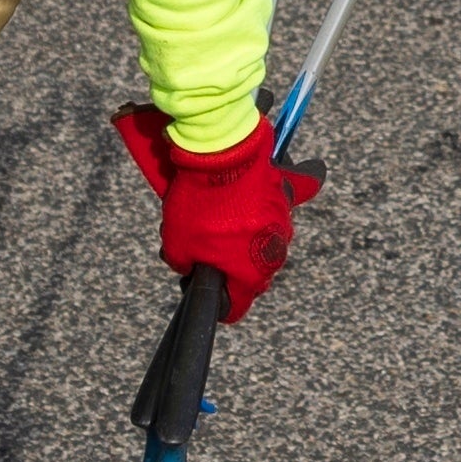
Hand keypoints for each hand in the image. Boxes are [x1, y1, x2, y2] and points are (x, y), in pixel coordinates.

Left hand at [116, 105, 310, 325]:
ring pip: (260, 242)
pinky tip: (255, 199)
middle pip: (250, 274)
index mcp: (250, 276)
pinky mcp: (284, 197)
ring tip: (216, 217)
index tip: (203, 292)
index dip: (217, 305)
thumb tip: (190, 263)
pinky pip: (273, 209)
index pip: (236, 308)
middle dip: (229, 266)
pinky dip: (261, 208)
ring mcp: (282, 225)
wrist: (222, 153)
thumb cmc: (200, 205)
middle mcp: (273, 255)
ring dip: (243, 237)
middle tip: (203, 248)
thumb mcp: (176, 245)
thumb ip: (185, 265)